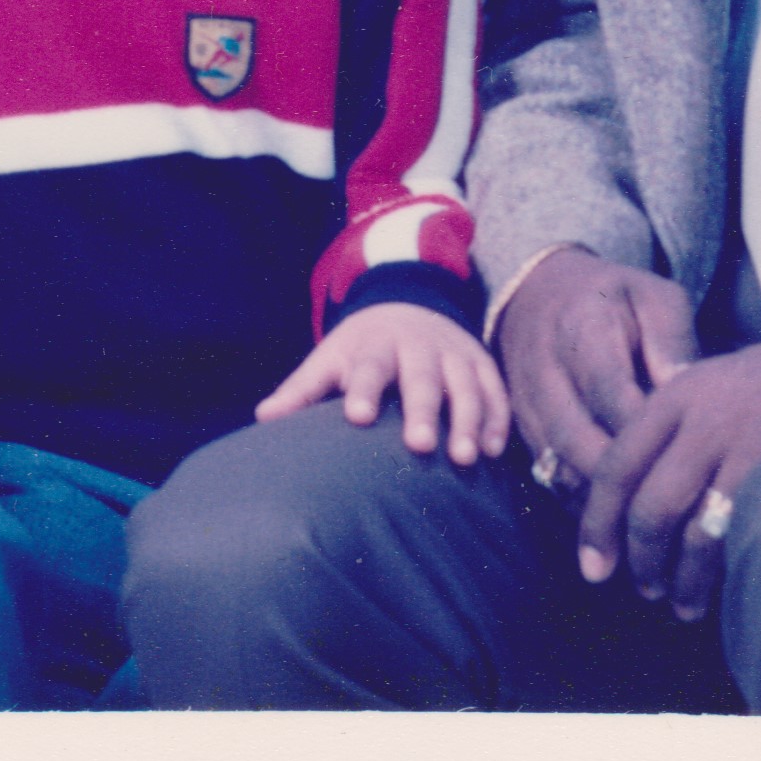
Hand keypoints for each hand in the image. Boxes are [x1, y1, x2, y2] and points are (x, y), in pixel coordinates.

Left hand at [256, 300, 514, 465]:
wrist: (407, 302)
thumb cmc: (361, 348)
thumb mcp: (330, 359)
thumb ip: (301, 390)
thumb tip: (263, 418)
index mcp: (374, 345)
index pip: (368, 367)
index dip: (363, 389)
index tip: (358, 416)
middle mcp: (417, 346)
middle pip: (422, 377)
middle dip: (423, 409)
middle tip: (421, 445)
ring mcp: (453, 353)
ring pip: (465, 385)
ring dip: (469, 420)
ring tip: (466, 458)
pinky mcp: (480, 363)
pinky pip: (494, 390)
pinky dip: (497, 419)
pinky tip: (494, 451)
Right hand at [493, 249, 695, 489]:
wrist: (537, 292)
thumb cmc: (613, 298)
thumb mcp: (653, 297)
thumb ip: (672, 341)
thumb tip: (688, 391)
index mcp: (583, 329)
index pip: (610, 392)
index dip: (644, 430)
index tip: (683, 456)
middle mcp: (545, 370)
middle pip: (576, 440)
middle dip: (622, 478)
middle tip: (668, 502)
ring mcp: (525, 403)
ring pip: (557, 466)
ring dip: (600, 499)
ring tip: (646, 519)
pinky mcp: (518, 427)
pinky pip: (546, 474)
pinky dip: (580, 499)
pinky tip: (619, 513)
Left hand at [577, 303, 760, 621]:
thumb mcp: (728, 383)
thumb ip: (687, 426)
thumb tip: (656, 491)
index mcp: (680, 391)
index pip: (617, 464)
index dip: (597, 521)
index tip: (592, 562)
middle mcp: (698, 417)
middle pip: (643, 505)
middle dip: (633, 558)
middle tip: (636, 588)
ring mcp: (737, 445)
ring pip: (680, 530)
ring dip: (673, 577)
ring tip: (677, 602)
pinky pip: (727, 538)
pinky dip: (713, 575)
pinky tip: (717, 593)